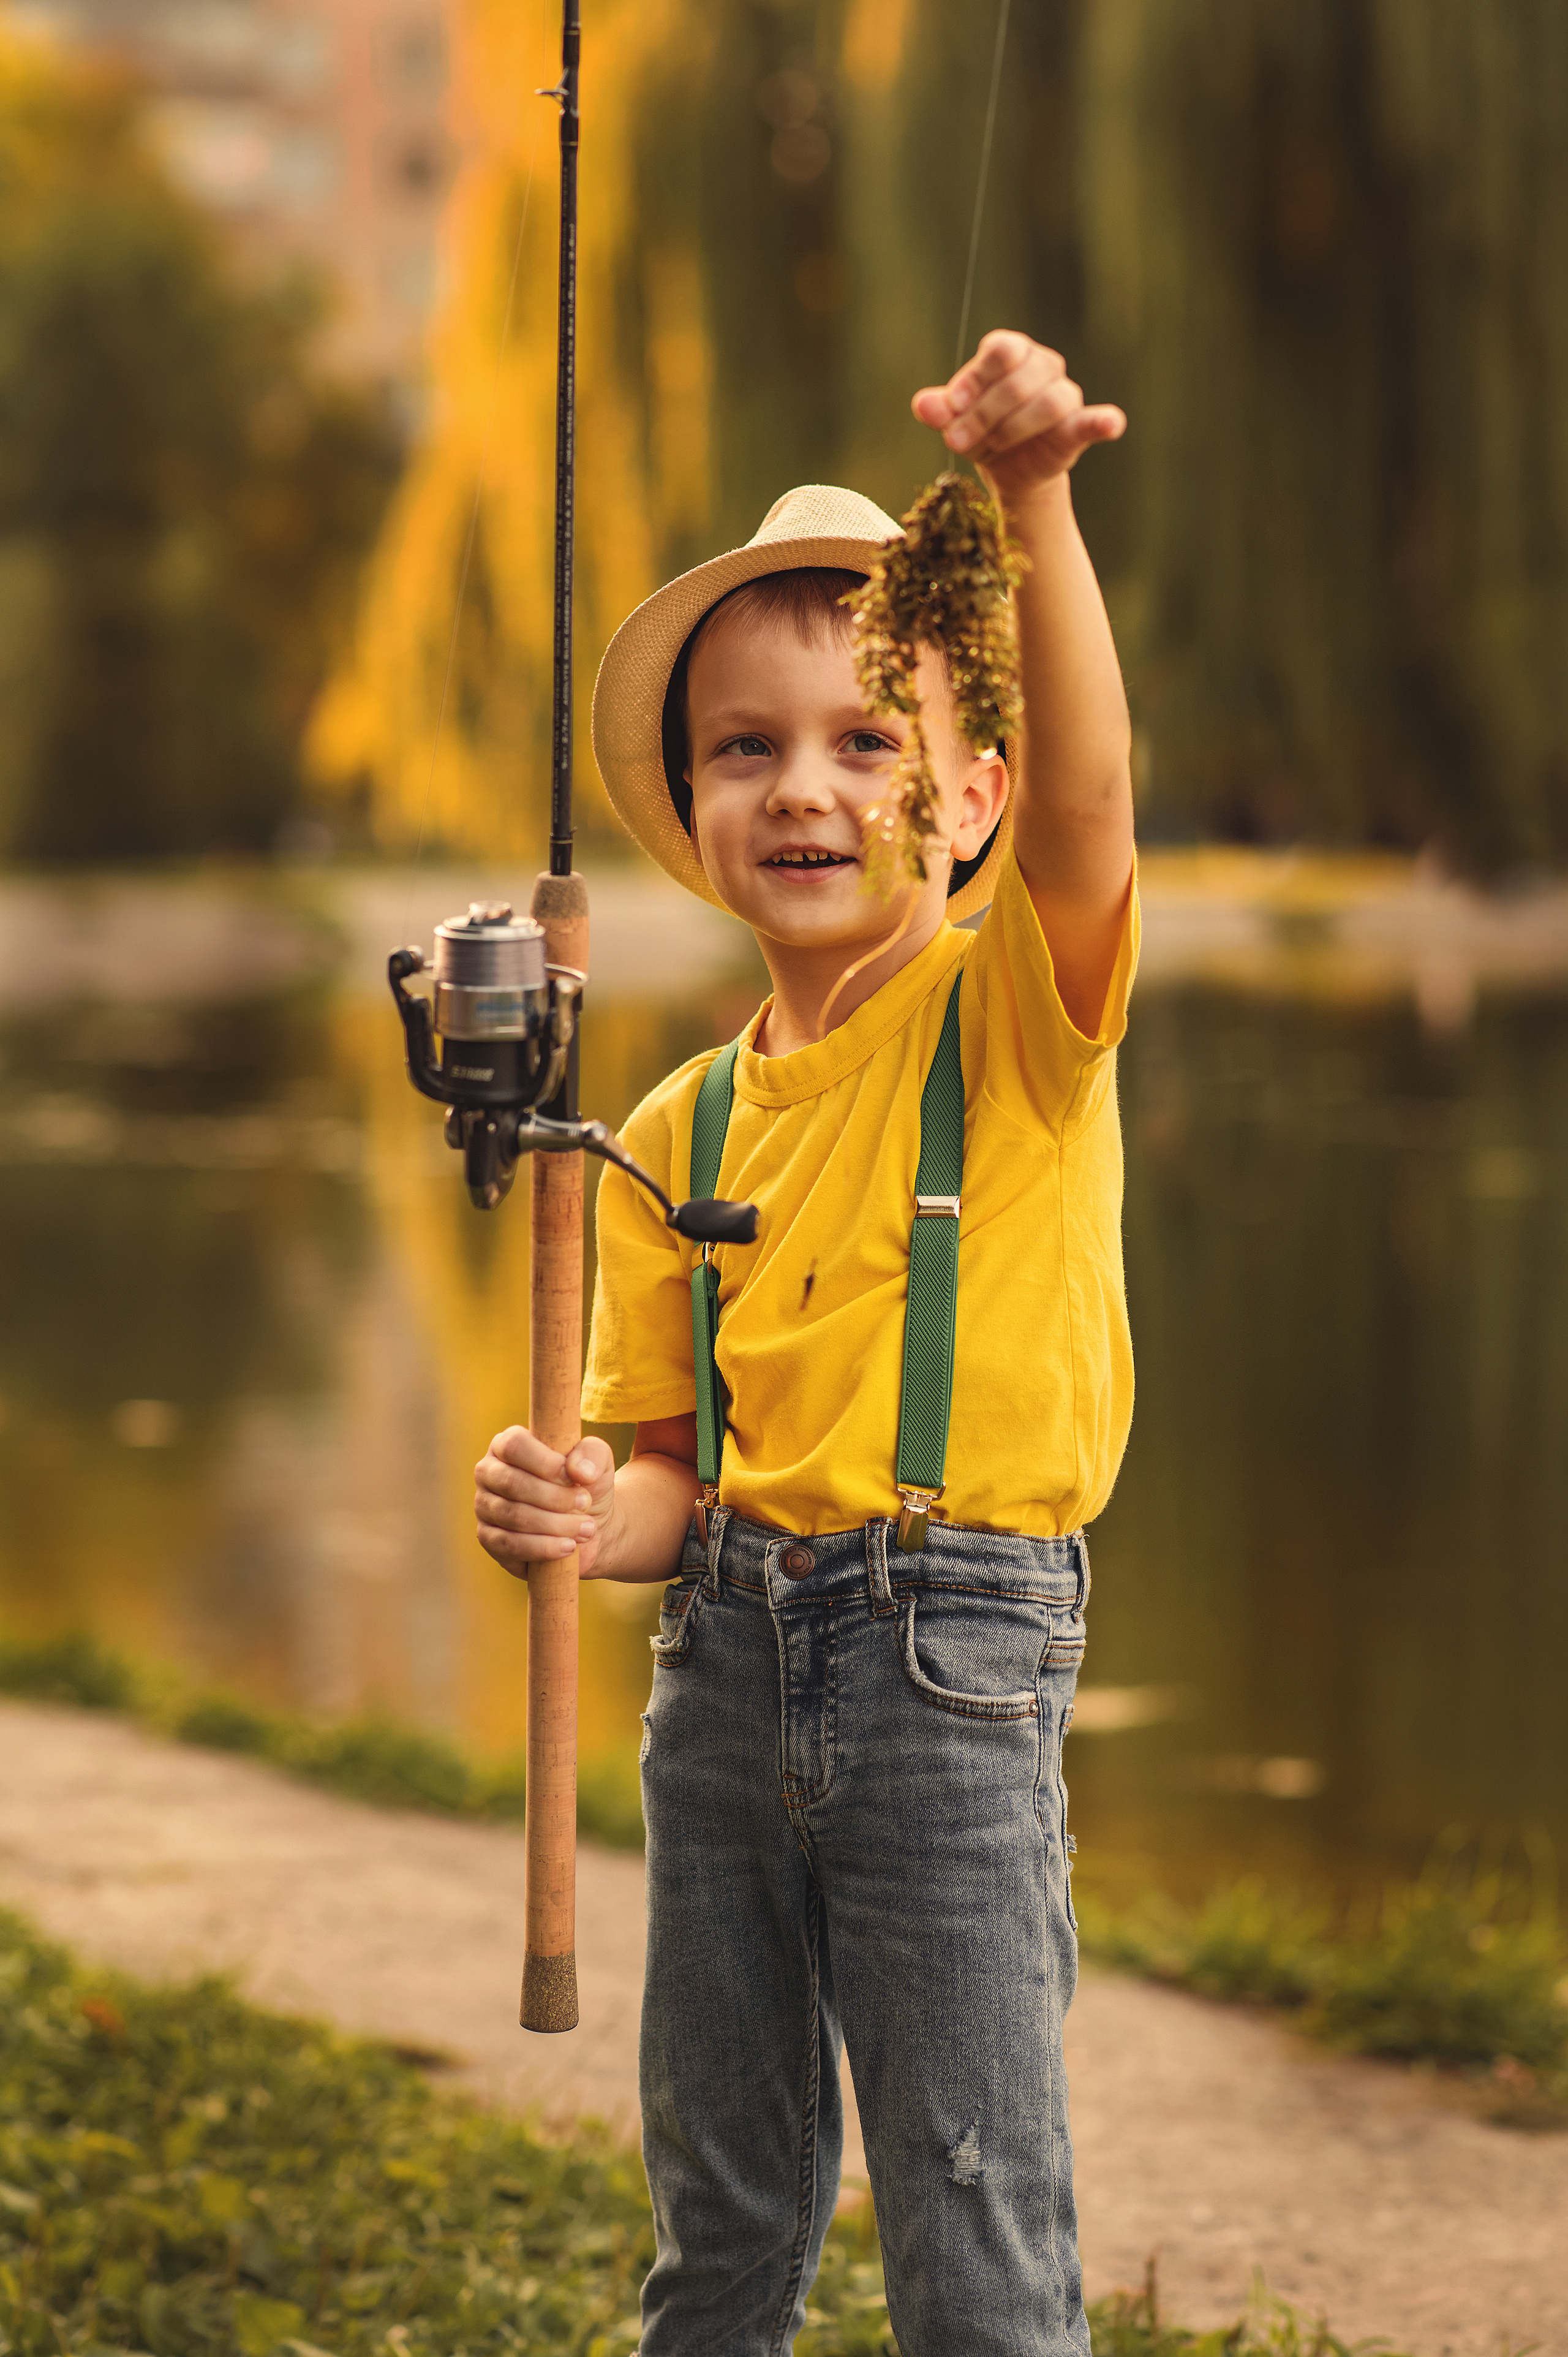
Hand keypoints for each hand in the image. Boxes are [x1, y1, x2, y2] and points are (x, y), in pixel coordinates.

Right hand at [475, 1426, 616, 1579]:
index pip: (514, 1445)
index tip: (573, 1476)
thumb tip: (580, 1471)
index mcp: (507, 1444)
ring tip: (586, 1528)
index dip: (544, 1462)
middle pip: (513, 1483)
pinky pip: (510, 1545)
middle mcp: (489, 1472)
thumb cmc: (586, 1485)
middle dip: (555, 1497)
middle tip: (585, 1503)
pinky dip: (544, 1547)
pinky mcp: (489, 1538)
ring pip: (514, 1516)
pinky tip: (569, 1546)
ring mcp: (484, 1506)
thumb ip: (592, 1454)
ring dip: (555, 1524)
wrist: (586, 1524)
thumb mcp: (597, 1462)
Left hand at [911, 330, 1124, 506]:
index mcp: (1010, 351)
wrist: (1007, 469)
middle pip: (1019, 381)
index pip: (1000, 351)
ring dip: (1013, 429)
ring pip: (1049, 402)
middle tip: (956, 441)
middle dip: (984, 414)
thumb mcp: (954, 421)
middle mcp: (1042, 364)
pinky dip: (1103, 421)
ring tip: (991, 448)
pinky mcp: (1078, 426)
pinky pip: (1095, 420)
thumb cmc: (980, 431)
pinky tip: (1109, 425)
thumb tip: (922, 405)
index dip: (975, 378)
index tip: (952, 407)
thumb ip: (941, 411)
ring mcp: (1064, 394)